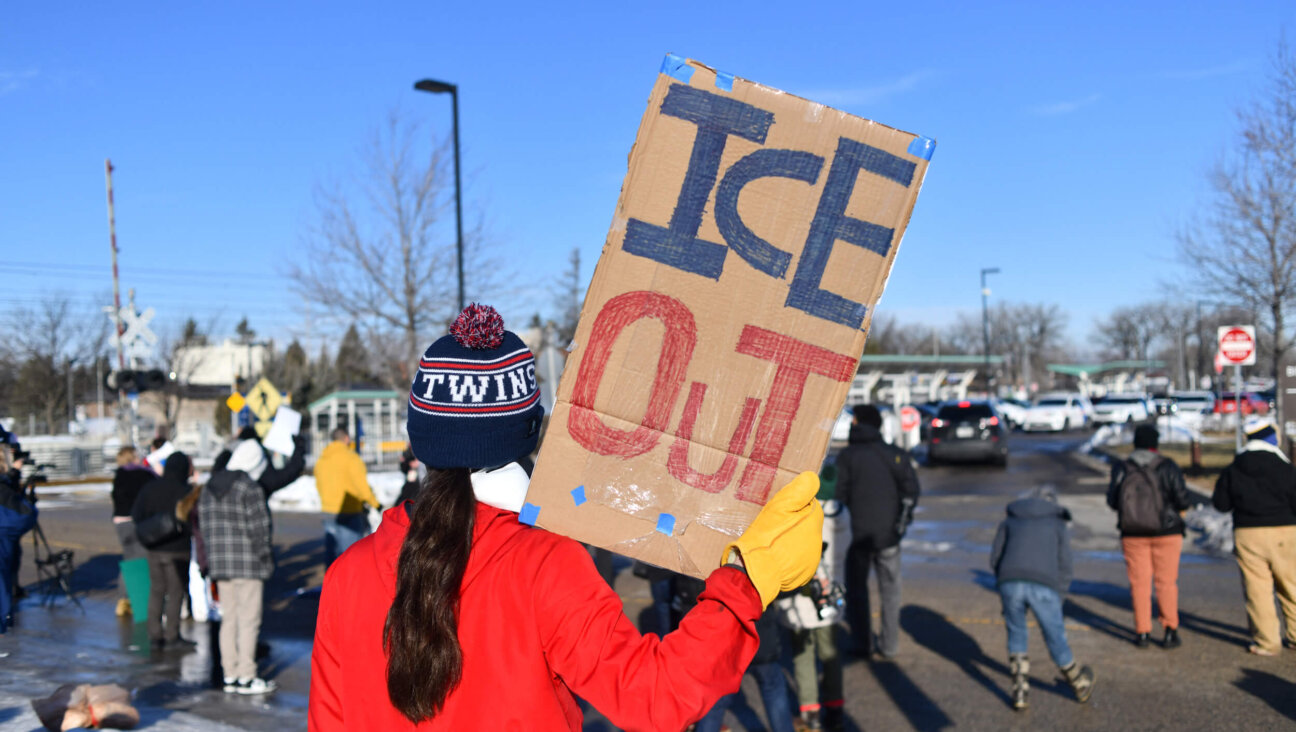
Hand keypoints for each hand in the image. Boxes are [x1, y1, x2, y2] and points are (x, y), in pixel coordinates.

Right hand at [722, 472, 823, 607]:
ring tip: (772, 542)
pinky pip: (798, 560)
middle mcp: (817, 542)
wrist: (756, 571)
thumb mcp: (779, 506)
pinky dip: (789, 557)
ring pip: (802, 542)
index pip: (810, 506)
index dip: (794, 506)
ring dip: (792, 540)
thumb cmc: (765, 536)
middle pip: (806, 525)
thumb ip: (799, 490)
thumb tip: (812, 477)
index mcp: (814, 522)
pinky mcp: (804, 575)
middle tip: (773, 527)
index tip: (779, 511)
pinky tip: (775, 556)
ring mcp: (812, 560)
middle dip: (794, 523)